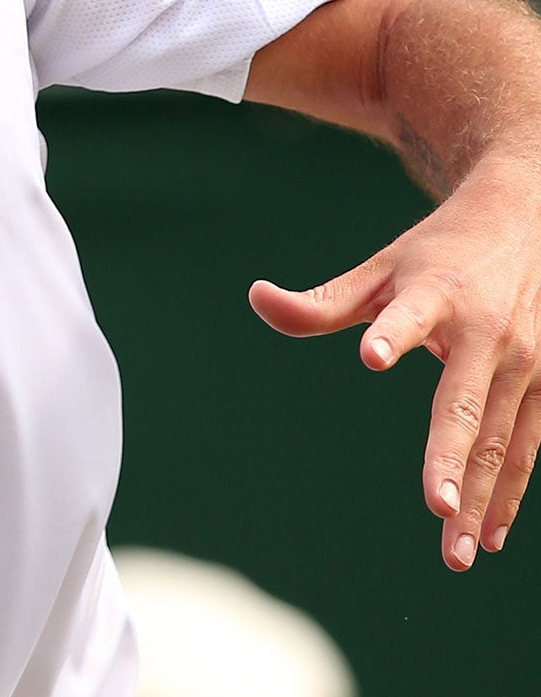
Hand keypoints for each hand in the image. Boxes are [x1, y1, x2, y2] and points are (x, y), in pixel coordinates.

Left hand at [250, 153, 540, 569]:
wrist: (526, 219)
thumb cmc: (437, 253)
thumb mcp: (380, 268)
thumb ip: (323, 302)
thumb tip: (256, 299)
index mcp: (437, 295)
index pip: (409, 316)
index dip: (391, 334)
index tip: (371, 355)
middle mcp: (490, 332)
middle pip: (466, 404)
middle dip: (452, 460)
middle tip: (436, 510)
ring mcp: (530, 361)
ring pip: (503, 441)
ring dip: (483, 498)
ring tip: (459, 550)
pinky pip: (529, 446)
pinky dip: (511, 491)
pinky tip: (492, 532)